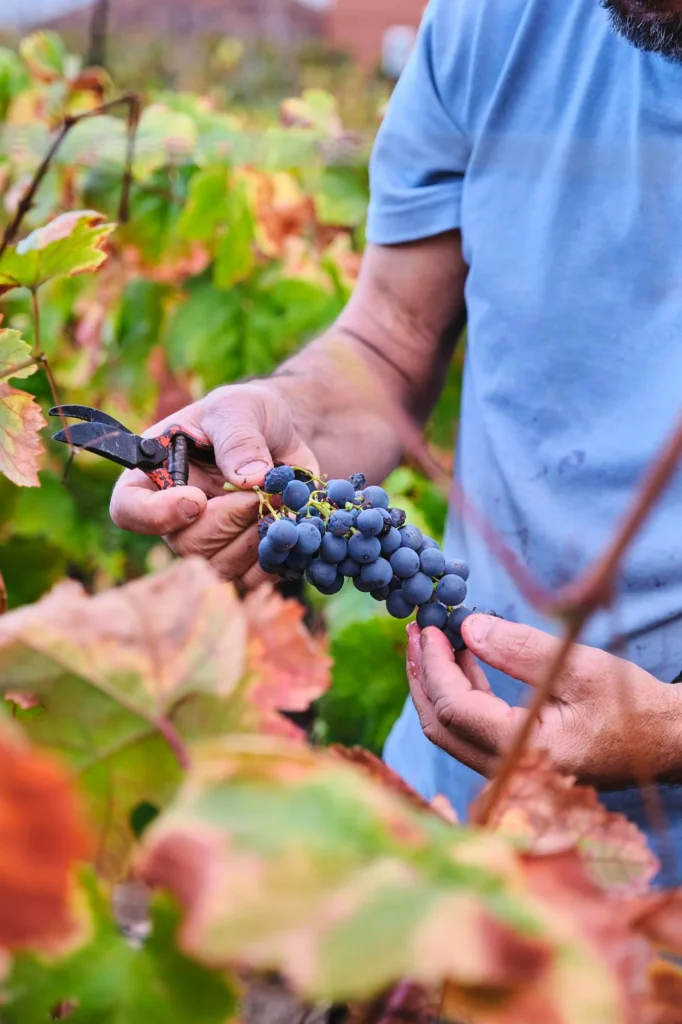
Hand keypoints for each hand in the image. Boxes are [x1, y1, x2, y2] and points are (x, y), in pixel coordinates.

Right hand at [109, 383, 318, 586]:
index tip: (197, 499)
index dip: (157, 515)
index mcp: (153, 475)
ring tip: (279, 501)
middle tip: (260, 492)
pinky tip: (290, 527)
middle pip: (185, 545)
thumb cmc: (245, 414)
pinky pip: (251, 578)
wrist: (280, 434)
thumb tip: (250, 478)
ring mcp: (207, 540)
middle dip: (229, 520)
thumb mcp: (240, 408)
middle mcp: (173, 516)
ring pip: (220, 566)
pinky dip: (276, 556)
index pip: (129, 510)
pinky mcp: (241, 555)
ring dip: (255, 537)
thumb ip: (239, 438)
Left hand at [406, 616, 681, 787]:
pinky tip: (466, 661)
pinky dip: (460, 696)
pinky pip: (470, 732)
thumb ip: (520, 648)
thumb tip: (468, 628)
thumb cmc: (631, 706)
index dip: (434, 665)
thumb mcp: (579, 667)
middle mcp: (508, 770)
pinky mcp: (516, 764)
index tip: (430, 627)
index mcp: (523, 751)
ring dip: (437, 685)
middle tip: (418, 631)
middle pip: (440, 726)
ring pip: (451, 732)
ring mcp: (510, 773)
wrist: (666, 742)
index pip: (455, 707)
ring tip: (437, 639)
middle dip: (422, 675)